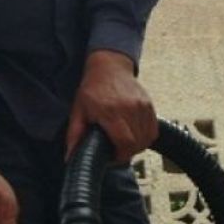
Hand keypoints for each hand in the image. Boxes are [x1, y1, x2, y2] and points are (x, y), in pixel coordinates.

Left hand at [65, 49, 156, 164]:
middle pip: (137, 143)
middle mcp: (129, 108)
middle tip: (117, 151)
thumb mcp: (78, 110)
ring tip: (125, 143)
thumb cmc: (93, 88)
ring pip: (147, 138)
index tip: (113, 156)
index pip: (125, 142)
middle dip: (128, 152)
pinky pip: (153, 129)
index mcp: (110, 111)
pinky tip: (135, 135)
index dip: (120, 155)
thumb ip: (75, 134)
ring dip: (137, 146)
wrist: (109, 66)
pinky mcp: (149, 105)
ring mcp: (142, 106)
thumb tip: (70, 156)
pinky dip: (146, 137)